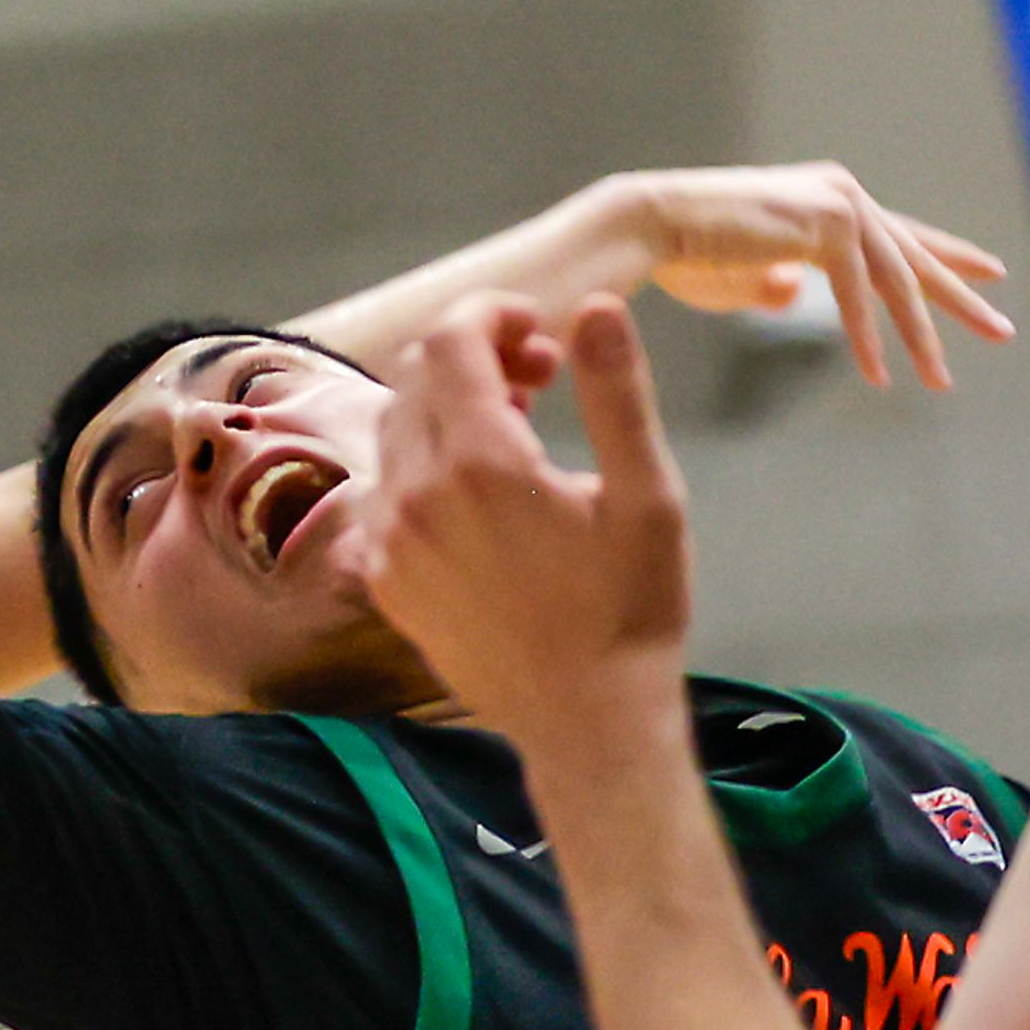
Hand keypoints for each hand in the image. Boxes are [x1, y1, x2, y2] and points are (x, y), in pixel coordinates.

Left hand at [347, 295, 694, 748]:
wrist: (587, 722)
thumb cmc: (630, 609)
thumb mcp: (647, 495)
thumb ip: (616, 392)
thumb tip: (597, 306)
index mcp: (482, 463)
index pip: (451, 340)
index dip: (492, 313)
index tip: (539, 325)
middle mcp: (416, 494)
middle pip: (418, 376)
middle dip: (477, 354)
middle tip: (544, 374)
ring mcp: (389, 540)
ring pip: (397, 429)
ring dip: (449, 406)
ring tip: (520, 430)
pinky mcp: (382, 578)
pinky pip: (384, 489)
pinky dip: (424, 463)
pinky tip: (479, 492)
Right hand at [614, 165, 1010, 389]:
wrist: (647, 228)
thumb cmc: (686, 254)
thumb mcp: (744, 277)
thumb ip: (777, 281)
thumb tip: (796, 293)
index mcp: (826, 199)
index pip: (899, 235)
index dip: (945, 256)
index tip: (989, 273)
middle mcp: (841, 192)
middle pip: (913, 255)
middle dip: (959, 295)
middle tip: (1000, 329)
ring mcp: (838, 202)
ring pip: (897, 280)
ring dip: (919, 335)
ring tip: (941, 380)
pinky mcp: (828, 222)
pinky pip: (860, 292)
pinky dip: (868, 336)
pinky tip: (879, 374)